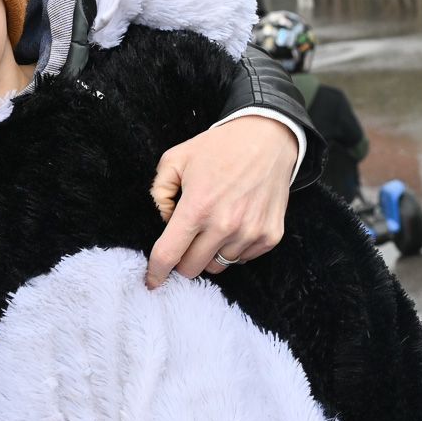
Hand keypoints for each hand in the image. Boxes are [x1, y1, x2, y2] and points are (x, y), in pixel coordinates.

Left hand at [147, 114, 296, 286]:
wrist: (267, 139)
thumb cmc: (219, 148)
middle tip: (185, 240)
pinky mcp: (270, 236)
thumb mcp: (175, 159)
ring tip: (213, 225)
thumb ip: (159, 193)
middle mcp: (225, 225)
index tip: (151, 281)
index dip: (156, 272)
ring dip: (209, 253)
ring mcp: (251, 233)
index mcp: (197, 207)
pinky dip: (233, 249)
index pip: (169, 254)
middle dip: (182, 259)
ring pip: (217, 267)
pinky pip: (242, 259)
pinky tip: (234, 225)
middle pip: (192, 268)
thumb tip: (164, 222)